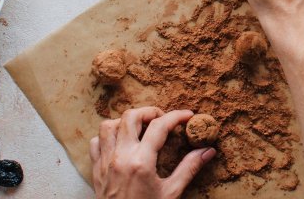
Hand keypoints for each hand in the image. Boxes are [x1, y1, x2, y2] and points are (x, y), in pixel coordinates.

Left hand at [90, 107, 215, 198]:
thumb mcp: (171, 193)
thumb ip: (189, 168)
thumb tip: (207, 151)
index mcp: (141, 162)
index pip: (159, 126)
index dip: (176, 116)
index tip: (188, 116)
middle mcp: (120, 157)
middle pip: (131, 117)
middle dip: (149, 112)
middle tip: (163, 120)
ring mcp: (105, 162)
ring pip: (109, 125)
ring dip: (125, 122)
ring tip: (140, 129)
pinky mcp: (96, 169)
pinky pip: (96, 143)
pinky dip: (107, 137)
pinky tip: (120, 143)